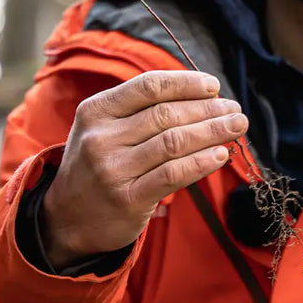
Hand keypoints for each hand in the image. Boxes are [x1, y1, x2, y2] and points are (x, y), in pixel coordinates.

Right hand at [42, 70, 246, 267]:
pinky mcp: (127, 199)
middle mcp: (101, 137)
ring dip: (212, 132)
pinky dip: (201, 162)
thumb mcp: (102, 130)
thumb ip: (139, 112)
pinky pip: (173, 174)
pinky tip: (221, 155)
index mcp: (96, 110)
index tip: (214, 86)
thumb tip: (202, 98)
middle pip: (166, 114)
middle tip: (235, 109)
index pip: (148, 87)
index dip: (186, 84)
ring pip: (174, 142)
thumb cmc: (98, 166)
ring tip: (236, 126)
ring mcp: (113, 169)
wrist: (66, 219)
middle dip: (207, 109)